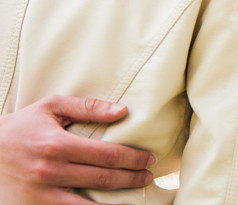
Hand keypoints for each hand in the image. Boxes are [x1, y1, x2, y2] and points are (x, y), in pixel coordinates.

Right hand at [0, 95, 153, 203]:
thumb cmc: (23, 125)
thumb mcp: (52, 107)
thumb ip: (88, 107)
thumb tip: (122, 111)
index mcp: (57, 145)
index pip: (107, 155)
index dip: (133, 158)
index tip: (148, 158)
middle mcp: (49, 171)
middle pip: (102, 179)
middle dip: (132, 179)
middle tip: (149, 176)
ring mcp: (40, 194)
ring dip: (117, 203)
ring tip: (135, 196)